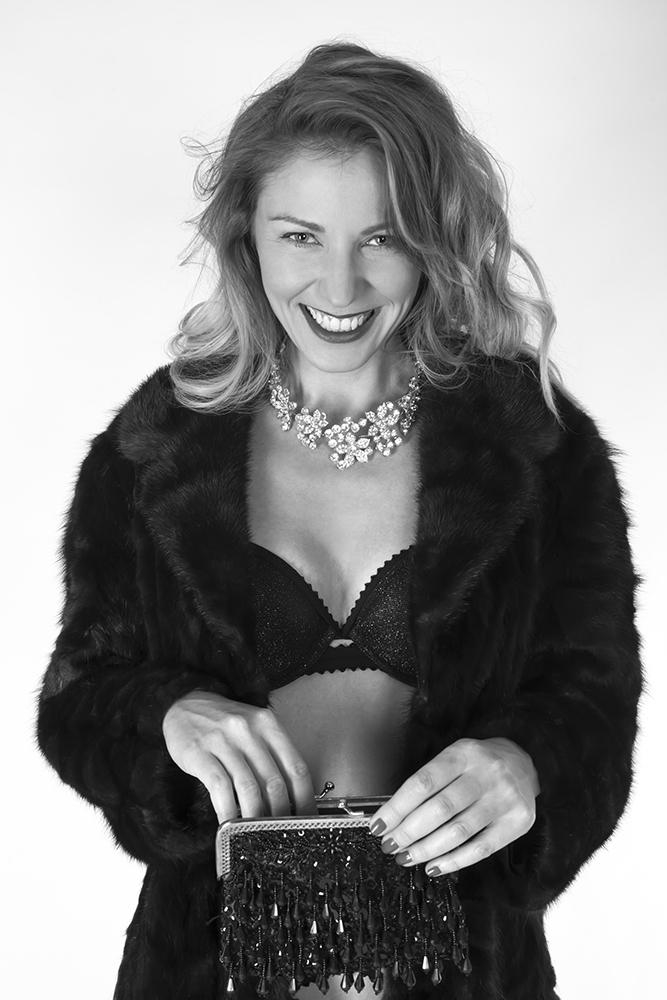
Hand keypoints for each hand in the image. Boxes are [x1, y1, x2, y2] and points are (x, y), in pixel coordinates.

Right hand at [162, 690, 316, 822]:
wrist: (183, 703)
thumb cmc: (223, 723)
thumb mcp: (254, 729)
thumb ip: (272, 756)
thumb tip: (291, 798)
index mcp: (268, 724)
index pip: (296, 767)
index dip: (305, 799)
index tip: (305, 819)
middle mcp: (248, 730)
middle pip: (274, 781)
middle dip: (280, 814)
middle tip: (280, 833)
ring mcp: (223, 740)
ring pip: (248, 787)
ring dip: (255, 817)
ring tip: (256, 833)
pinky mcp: (199, 752)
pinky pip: (219, 787)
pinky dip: (227, 810)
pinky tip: (229, 823)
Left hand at [369, 737, 539, 875]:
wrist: (525, 763)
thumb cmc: (477, 765)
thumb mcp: (453, 758)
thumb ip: (429, 782)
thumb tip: (393, 816)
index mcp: (462, 753)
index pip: (423, 783)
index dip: (397, 807)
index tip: (378, 826)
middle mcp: (485, 774)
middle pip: (440, 809)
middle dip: (408, 832)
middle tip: (390, 845)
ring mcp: (504, 798)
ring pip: (459, 831)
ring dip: (427, 850)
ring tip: (406, 858)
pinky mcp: (518, 822)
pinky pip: (481, 848)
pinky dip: (454, 860)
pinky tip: (434, 866)